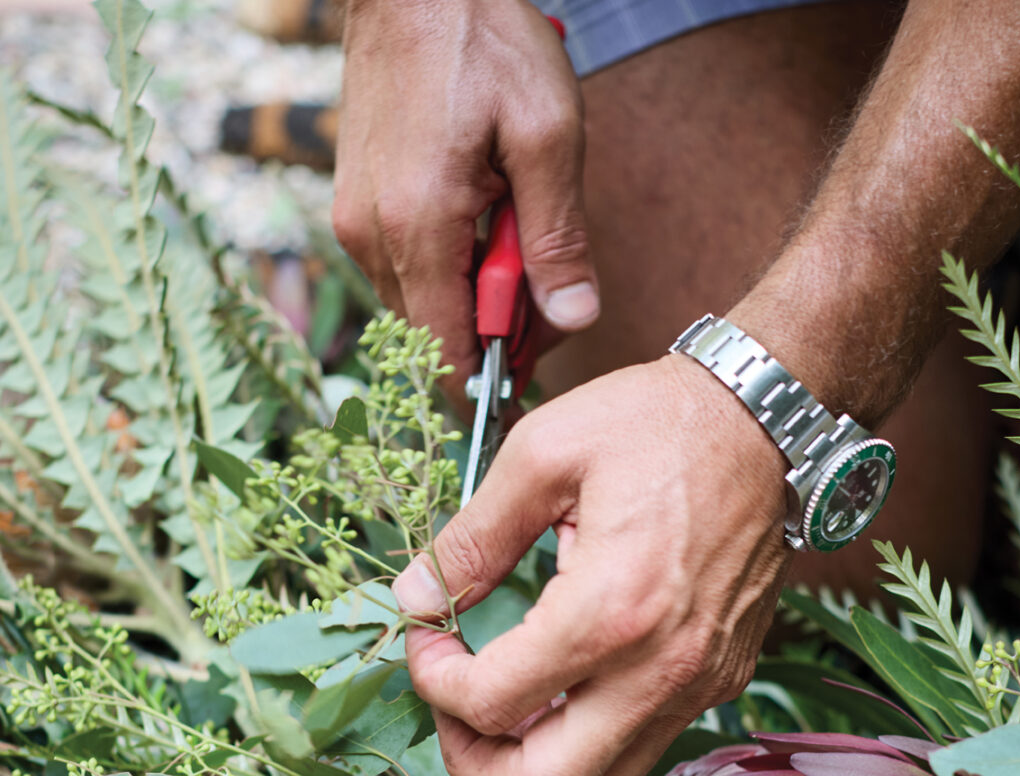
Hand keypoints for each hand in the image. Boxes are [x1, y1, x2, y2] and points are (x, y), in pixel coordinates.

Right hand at [333, 0, 599, 406]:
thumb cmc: (485, 43)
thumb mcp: (547, 137)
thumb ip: (558, 238)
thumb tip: (571, 319)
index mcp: (419, 226)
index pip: (444, 352)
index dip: (489, 386)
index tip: (528, 394)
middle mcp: (371, 235)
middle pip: (431, 334)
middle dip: (491, 338)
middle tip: (547, 305)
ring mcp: (355, 219)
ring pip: (416, 304)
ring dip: (470, 301)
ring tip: (518, 249)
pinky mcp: (354, 203)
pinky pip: (401, 268)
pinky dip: (445, 271)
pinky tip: (484, 229)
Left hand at [392, 355, 793, 775]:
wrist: (761, 418)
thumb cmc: (654, 424)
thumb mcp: (542, 454)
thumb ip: (472, 538)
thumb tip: (413, 596)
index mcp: (609, 609)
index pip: (493, 704)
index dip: (433, 679)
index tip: (426, 632)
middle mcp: (662, 667)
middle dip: (475, 755)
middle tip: (452, 697)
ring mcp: (701, 680)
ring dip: (535, 756)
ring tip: (506, 694)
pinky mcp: (724, 675)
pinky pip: (646, 741)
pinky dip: (591, 732)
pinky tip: (569, 673)